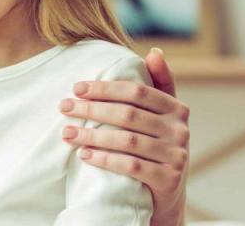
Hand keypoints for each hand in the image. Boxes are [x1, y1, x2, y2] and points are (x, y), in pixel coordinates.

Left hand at [59, 48, 187, 225]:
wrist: (167, 192)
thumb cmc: (156, 145)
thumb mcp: (161, 115)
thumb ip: (157, 84)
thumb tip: (154, 51)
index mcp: (177, 109)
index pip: (137, 91)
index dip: (105, 88)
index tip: (76, 88)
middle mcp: (180, 130)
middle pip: (128, 114)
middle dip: (91, 110)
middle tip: (64, 107)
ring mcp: (176, 156)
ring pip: (127, 140)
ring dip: (92, 136)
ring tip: (67, 133)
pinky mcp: (168, 179)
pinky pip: (131, 166)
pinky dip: (104, 159)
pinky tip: (83, 155)